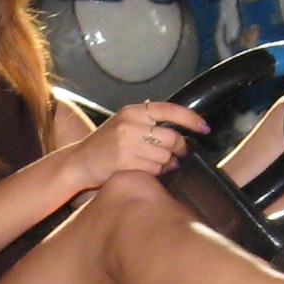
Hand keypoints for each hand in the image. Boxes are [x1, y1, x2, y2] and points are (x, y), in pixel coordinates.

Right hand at [66, 98, 207, 190]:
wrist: (79, 162)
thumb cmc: (105, 144)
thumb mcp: (123, 123)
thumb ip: (147, 121)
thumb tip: (181, 126)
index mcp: (132, 111)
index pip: (169, 110)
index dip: (191, 119)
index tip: (204, 128)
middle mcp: (130, 125)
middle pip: (171, 138)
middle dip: (180, 149)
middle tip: (179, 154)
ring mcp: (126, 144)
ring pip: (165, 157)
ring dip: (169, 164)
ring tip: (161, 164)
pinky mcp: (124, 163)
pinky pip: (154, 170)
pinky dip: (157, 173)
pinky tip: (150, 171)